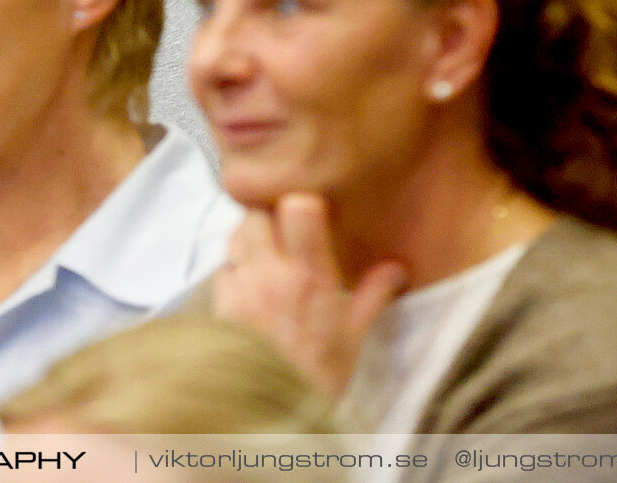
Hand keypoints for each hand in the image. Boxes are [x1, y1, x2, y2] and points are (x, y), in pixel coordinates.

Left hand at [212, 194, 405, 396]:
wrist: (273, 413)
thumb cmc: (320, 374)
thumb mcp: (355, 335)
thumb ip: (374, 294)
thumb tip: (398, 267)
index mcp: (311, 276)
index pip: (297, 208)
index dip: (299, 202)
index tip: (308, 212)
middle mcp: (271, 273)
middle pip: (257, 214)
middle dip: (268, 218)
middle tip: (283, 235)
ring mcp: (241, 286)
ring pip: (235, 237)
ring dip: (248, 241)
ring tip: (264, 259)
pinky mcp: (218, 303)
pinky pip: (222, 269)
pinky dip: (233, 271)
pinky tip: (247, 288)